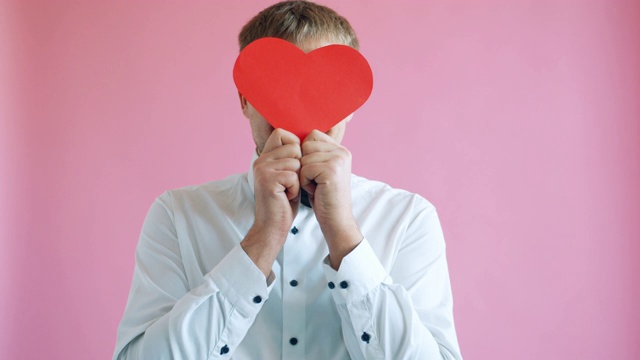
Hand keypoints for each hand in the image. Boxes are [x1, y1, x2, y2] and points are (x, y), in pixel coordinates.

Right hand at [242, 128, 300, 276]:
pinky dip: (295, 189)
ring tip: (288, 191)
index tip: (295, 167)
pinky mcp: (267, 180)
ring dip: (298, 180)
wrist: (272, 227)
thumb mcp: (288, 175)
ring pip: (297, 162)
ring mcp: (263, 169)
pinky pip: (294, 176)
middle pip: (294, 147)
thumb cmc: (284, 202)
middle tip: (290, 183)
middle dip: (300, 166)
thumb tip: (307, 140)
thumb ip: (291, 158)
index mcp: (265, 156)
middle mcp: (261, 160)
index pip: (282, 133)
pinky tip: (286, 197)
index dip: (296, 147)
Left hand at [300, 130, 362, 268]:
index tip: (314, 171)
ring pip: (303, 158)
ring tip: (316, 186)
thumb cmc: (324, 197)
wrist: (336, 220)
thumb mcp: (320, 170)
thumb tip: (293, 138)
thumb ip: (315, 153)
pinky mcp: (331, 170)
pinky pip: (304, 169)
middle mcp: (342, 151)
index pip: (312, 135)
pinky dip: (304, 182)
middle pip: (306, 144)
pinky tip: (316, 190)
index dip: (305, 153)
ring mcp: (338, 160)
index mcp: (340, 149)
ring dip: (303, 174)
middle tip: (315, 181)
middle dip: (304, 164)